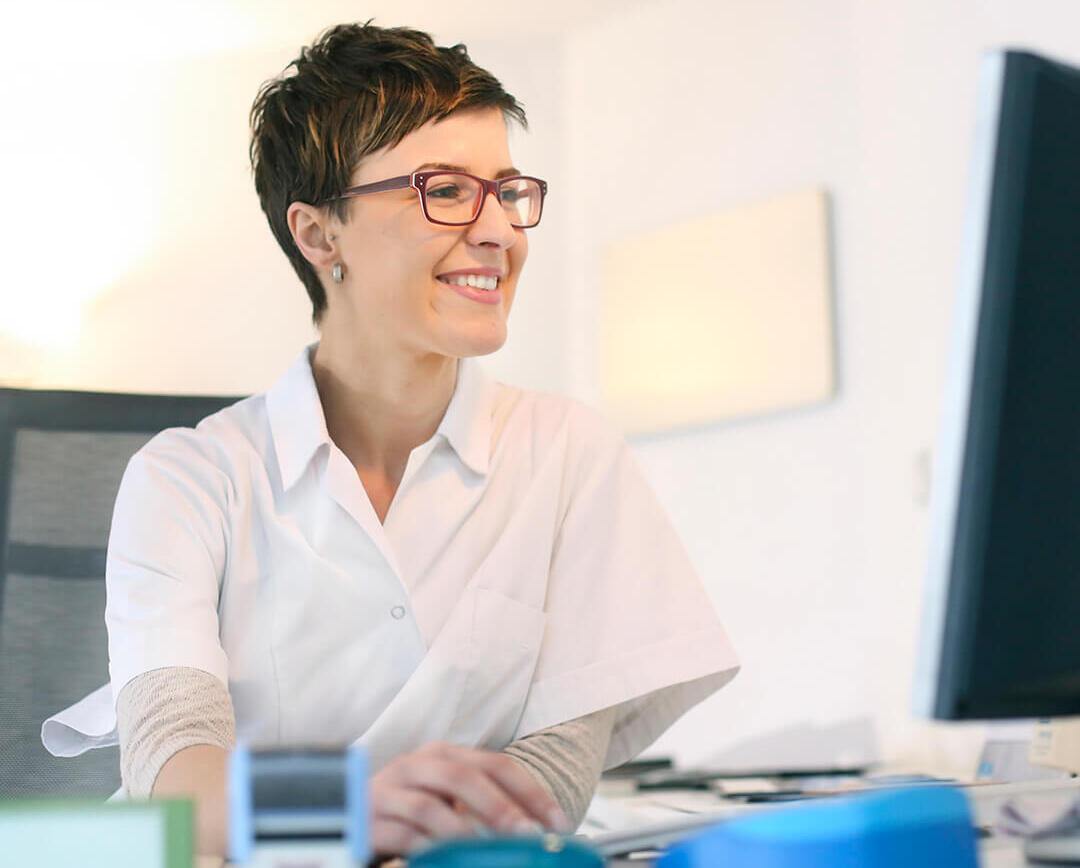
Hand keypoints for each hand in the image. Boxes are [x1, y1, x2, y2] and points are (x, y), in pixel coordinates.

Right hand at [369, 741, 568, 855]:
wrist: (348, 818)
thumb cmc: (409, 813)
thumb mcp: (449, 804)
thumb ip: (484, 811)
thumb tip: (533, 833)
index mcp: (444, 755)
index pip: (496, 764)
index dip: (530, 792)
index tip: (557, 822)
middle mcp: (416, 765)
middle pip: (463, 777)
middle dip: (500, 808)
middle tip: (527, 836)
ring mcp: (388, 790)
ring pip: (429, 806)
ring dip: (463, 834)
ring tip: (486, 853)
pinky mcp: (366, 819)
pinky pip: (399, 834)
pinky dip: (425, 849)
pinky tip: (442, 859)